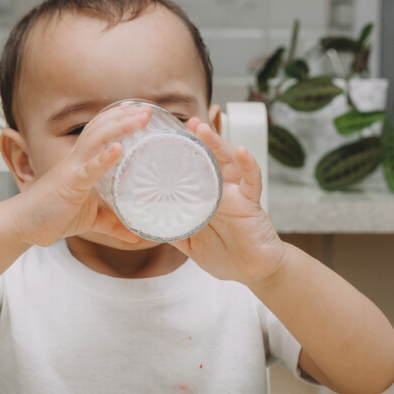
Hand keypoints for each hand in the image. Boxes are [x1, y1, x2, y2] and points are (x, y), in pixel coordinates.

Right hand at [12, 103, 150, 246]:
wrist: (24, 225)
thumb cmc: (53, 216)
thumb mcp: (90, 219)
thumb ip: (112, 223)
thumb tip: (135, 236)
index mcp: (82, 163)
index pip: (100, 132)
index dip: (118, 118)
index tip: (139, 111)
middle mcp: (76, 160)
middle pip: (100, 128)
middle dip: (124, 115)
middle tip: (147, 109)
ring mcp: (73, 170)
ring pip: (96, 139)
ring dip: (119, 126)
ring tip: (139, 119)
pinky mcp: (70, 184)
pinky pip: (88, 169)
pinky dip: (103, 158)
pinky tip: (117, 149)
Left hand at [171, 119, 286, 285]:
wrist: (251, 272)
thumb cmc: (223, 256)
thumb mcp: (189, 244)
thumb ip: (171, 231)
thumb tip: (141, 226)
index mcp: (204, 196)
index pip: (193, 168)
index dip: (182, 153)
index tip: (165, 137)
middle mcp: (220, 189)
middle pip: (210, 158)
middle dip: (200, 139)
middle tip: (187, 122)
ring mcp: (236, 193)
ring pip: (228, 162)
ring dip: (217, 143)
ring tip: (203, 128)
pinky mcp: (251, 202)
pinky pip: (252, 179)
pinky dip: (249, 164)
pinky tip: (242, 151)